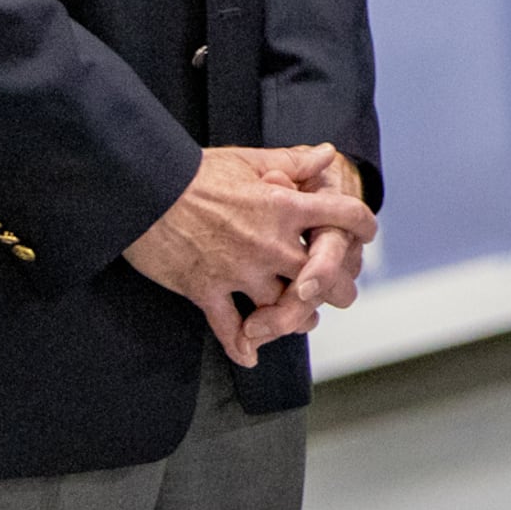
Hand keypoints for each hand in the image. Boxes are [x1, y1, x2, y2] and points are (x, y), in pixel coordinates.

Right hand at [124, 146, 379, 366]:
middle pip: (321, 277)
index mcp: (285, 207)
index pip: (342, 216)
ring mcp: (239, 271)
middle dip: (337, 287)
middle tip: (342, 294)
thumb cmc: (196, 172)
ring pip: (283, 308)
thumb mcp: (249, 159)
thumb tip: (327, 154)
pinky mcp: (206, 291)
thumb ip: (293, 161)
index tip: (367, 231)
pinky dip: (242, 344)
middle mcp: (269, 244)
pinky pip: (230, 328)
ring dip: (296, 317)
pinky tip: (251, 355)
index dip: (362, 223)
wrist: (143, 191)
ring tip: (303, 319)